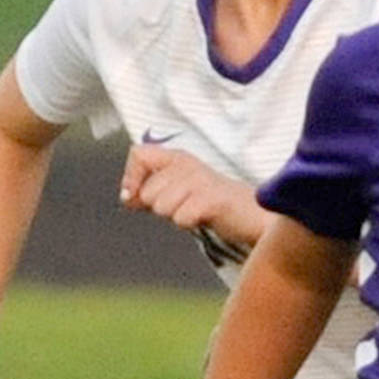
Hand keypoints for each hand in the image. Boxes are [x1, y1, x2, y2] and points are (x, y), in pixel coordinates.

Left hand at [118, 145, 260, 245]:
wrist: (253, 215)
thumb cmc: (214, 205)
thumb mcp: (178, 192)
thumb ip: (150, 192)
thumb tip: (126, 197)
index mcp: (178, 157)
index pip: (137, 154)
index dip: (131, 178)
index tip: (136, 197)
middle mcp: (186, 163)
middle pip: (147, 192)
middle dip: (159, 207)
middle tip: (185, 206)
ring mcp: (199, 180)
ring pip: (161, 207)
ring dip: (176, 216)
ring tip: (196, 211)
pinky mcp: (210, 199)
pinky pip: (180, 218)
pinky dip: (190, 224)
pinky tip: (205, 218)